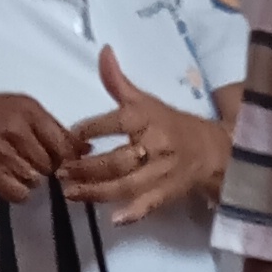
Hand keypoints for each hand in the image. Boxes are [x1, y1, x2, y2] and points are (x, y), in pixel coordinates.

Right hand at [0, 93, 76, 199]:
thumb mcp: (19, 110)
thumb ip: (54, 128)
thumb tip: (88, 148)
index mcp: (28, 111)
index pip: (64, 144)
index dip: (65, 159)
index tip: (58, 162)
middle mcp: (16, 129)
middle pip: (51, 165)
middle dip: (42, 168)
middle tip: (24, 160)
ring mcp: (1, 151)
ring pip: (36, 181)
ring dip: (27, 180)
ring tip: (10, 166)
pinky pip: (20, 193)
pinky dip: (15, 191)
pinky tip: (3, 178)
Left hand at [62, 47, 228, 228]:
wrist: (211, 150)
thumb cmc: (169, 123)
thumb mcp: (145, 100)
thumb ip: (118, 82)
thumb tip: (103, 51)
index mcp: (146, 118)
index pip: (114, 123)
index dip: (88, 130)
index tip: (67, 137)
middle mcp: (154, 144)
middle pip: (116, 160)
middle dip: (86, 168)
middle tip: (60, 172)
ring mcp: (161, 171)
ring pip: (126, 184)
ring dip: (97, 191)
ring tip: (70, 193)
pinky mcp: (168, 193)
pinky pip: (149, 204)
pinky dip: (133, 213)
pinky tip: (114, 219)